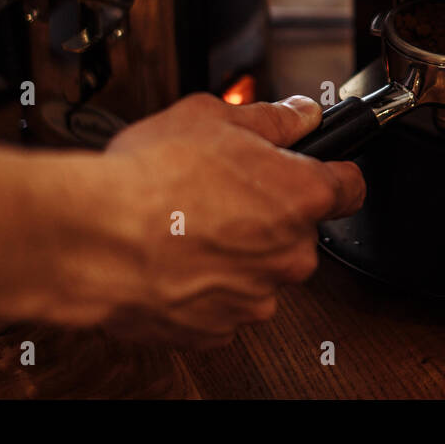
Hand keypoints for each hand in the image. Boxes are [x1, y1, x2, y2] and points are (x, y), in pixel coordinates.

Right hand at [71, 94, 363, 347]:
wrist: (93, 238)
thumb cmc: (150, 178)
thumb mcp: (213, 117)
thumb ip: (271, 118)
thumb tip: (300, 115)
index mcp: (301, 196)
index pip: (351, 187)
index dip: (333, 173)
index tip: (319, 170)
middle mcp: (290, 253)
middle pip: (298, 230)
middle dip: (268, 212)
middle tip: (221, 192)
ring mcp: (256, 296)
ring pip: (260, 269)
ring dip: (236, 251)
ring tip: (187, 225)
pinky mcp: (218, 329)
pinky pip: (224, 302)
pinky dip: (205, 285)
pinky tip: (174, 259)